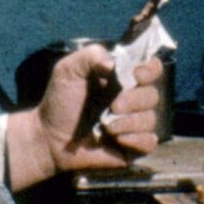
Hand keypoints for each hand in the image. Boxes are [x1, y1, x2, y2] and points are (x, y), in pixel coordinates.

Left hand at [9, 47, 163, 189]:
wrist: (49, 137)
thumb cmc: (59, 102)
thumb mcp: (68, 70)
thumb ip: (91, 56)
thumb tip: (113, 63)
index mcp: (122, 79)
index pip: (152, 68)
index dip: (151, 70)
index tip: (136, 74)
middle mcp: (132, 99)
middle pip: (153, 95)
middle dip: (135, 100)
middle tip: (113, 106)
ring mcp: (133, 124)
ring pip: (150, 119)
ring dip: (130, 122)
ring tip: (107, 126)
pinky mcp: (133, 146)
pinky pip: (149, 142)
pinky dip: (135, 139)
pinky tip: (117, 139)